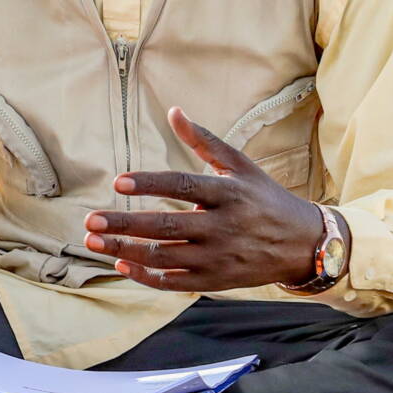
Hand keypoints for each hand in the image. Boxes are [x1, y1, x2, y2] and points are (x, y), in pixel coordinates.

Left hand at [86, 108, 326, 290]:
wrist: (302, 244)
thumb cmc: (265, 199)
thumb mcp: (241, 165)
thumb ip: (204, 141)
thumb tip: (173, 111)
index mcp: (228, 193)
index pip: (183, 185)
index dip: (150, 183)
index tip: (118, 182)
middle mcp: (223, 226)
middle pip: (166, 226)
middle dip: (124, 225)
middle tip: (90, 221)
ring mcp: (218, 257)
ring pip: (164, 257)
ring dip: (125, 251)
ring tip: (93, 242)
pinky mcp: (215, 280)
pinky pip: (174, 282)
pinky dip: (145, 276)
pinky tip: (120, 265)